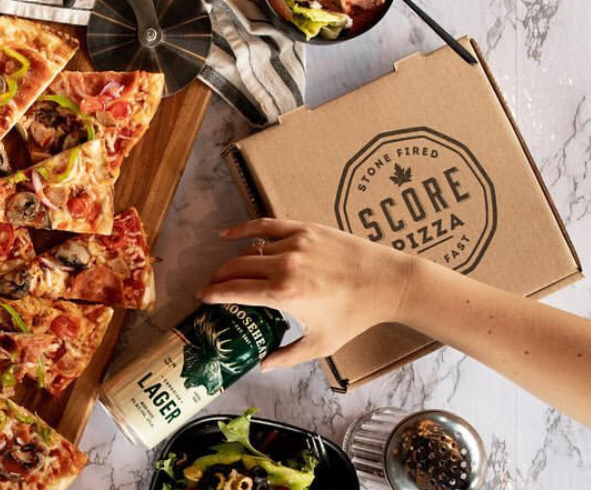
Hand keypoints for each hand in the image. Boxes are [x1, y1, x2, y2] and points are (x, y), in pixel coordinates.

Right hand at [199, 218, 420, 371]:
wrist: (388, 283)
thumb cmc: (355, 316)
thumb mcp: (321, 344)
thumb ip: (287, 356)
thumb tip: (261, 365)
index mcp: (283, 294)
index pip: (234, 290)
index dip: (213, 294)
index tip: (202, 297)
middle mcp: (283, 266)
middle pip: (235, 268)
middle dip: (218, 278)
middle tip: (212, 287)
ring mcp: (294, 244)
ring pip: (249, 250)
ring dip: (234, 261)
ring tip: (227, 271)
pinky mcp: (305, 229)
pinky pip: (266, 226)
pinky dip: (244, 228)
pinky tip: (228, 234)